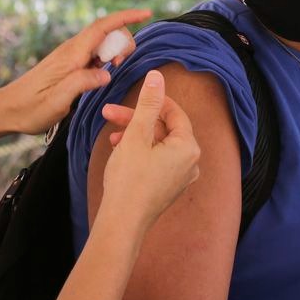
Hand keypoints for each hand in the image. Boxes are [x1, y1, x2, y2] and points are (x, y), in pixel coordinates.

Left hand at [0, 10, 146, 134]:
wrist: (7, 109)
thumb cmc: (30, 108)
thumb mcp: (57, 101)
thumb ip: (81, 83)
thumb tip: (106, 73)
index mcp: (70, 56)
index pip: (102, 27)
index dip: (126, 17)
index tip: (147, 13)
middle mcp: (71, 51)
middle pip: (106, 32)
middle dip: (123, 40)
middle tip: (121, 65)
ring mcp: (69, 56)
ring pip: (101, 43)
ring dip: (115, 51)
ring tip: (114, 70)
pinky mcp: (68, 65)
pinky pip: (94, 54)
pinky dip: (106, 59)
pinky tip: (103, 73)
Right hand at [99, 71, 199, 229]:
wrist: (122, 222)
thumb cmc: (129, 180)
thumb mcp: (136, 136)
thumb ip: (147, 104)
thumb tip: (157, 77)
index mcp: (188, 147)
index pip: (173, 112)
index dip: (151, 101)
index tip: (129, 97)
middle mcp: (190, 163)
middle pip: (163, 129)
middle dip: (135, 120)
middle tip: (109, 113)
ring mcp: (180, 177)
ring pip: (157, 145)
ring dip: (134, 135)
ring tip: (112, 137)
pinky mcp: (168, 188)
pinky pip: (157, 161)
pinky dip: (139, 152)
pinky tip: (120, 152)